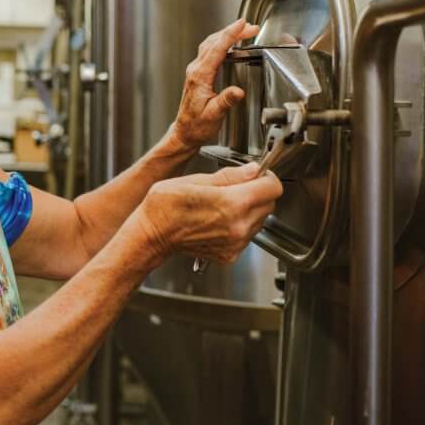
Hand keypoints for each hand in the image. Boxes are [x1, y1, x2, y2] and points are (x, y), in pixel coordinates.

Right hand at [124, 162, 282, 266]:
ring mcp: (235, 243)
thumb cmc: (164, 207)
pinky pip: (247, 235)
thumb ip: (229, 176)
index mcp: (232, 203)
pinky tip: (218, 221)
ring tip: (222, 205)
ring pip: (260, 220)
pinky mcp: (230, 254)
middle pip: (270, 204)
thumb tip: (252, 170)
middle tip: (236, 188)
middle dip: (258, 193)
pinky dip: (238, 226)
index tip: (257, 175)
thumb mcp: (193, 180)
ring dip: (249, 210)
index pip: (273, 187)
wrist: (151, 236)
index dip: (266, 177)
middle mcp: (238, 226)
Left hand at [169, 19, 259, 152]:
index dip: (230, 35)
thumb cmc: (197, 126)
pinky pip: (210, 52)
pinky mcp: (198, 74)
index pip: (216, 49)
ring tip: (245, 31)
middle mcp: (196, 71)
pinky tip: (231, 44)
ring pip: (211, 45)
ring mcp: (196, 71)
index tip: (242, 24)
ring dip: (227, 35)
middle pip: (213, 42)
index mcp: (199, 77)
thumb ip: (226, 101)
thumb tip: (238, 91)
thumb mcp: (214, 115)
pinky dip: (222, 43)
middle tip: (251, 27)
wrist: (185, 133)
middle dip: (232, 31)